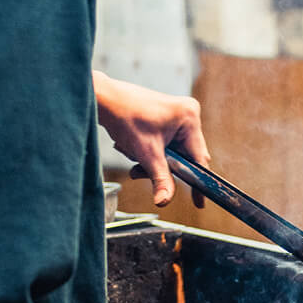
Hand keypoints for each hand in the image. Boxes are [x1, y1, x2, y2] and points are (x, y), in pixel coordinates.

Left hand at [92, 71, 208, 206]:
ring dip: (153, 161)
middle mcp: (188, 114)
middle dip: (163, 167)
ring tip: (134, 157)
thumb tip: (164, 201)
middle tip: (141, 171)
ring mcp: (177, 115)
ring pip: (172, 153)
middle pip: (184, 157)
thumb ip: (160, 179)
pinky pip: (165, 145)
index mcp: (190, 118)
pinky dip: (150, 152)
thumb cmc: (125, 117)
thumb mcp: (146, 153)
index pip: (199, 158)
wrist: (103, 99)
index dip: (196, 183)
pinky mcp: (166, 118)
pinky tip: (133, 147)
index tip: (198, 203)